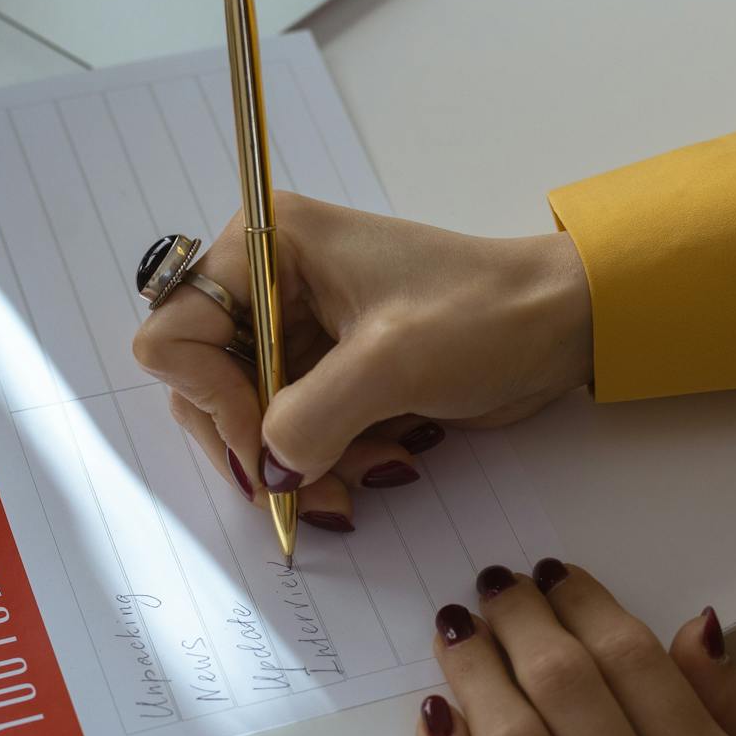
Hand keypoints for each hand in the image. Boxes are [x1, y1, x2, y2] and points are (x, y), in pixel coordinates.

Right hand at [131, 193, 591, 529]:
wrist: (560, 325)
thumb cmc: (486, 312)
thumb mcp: (393, 364)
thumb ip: (311, 419)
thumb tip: (269, 472)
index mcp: (269, 245)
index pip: (176, 335)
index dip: (213, 400)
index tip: (269, 445)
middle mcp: (268, 283)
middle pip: (204, 387)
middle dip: (260, 445)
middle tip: (308, 489)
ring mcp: (297, 330)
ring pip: (251, 422)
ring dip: (303, 463)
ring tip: (371, 473)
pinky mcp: (329, 371)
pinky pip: (294, 434)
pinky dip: (331, 462)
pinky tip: (386, 459)